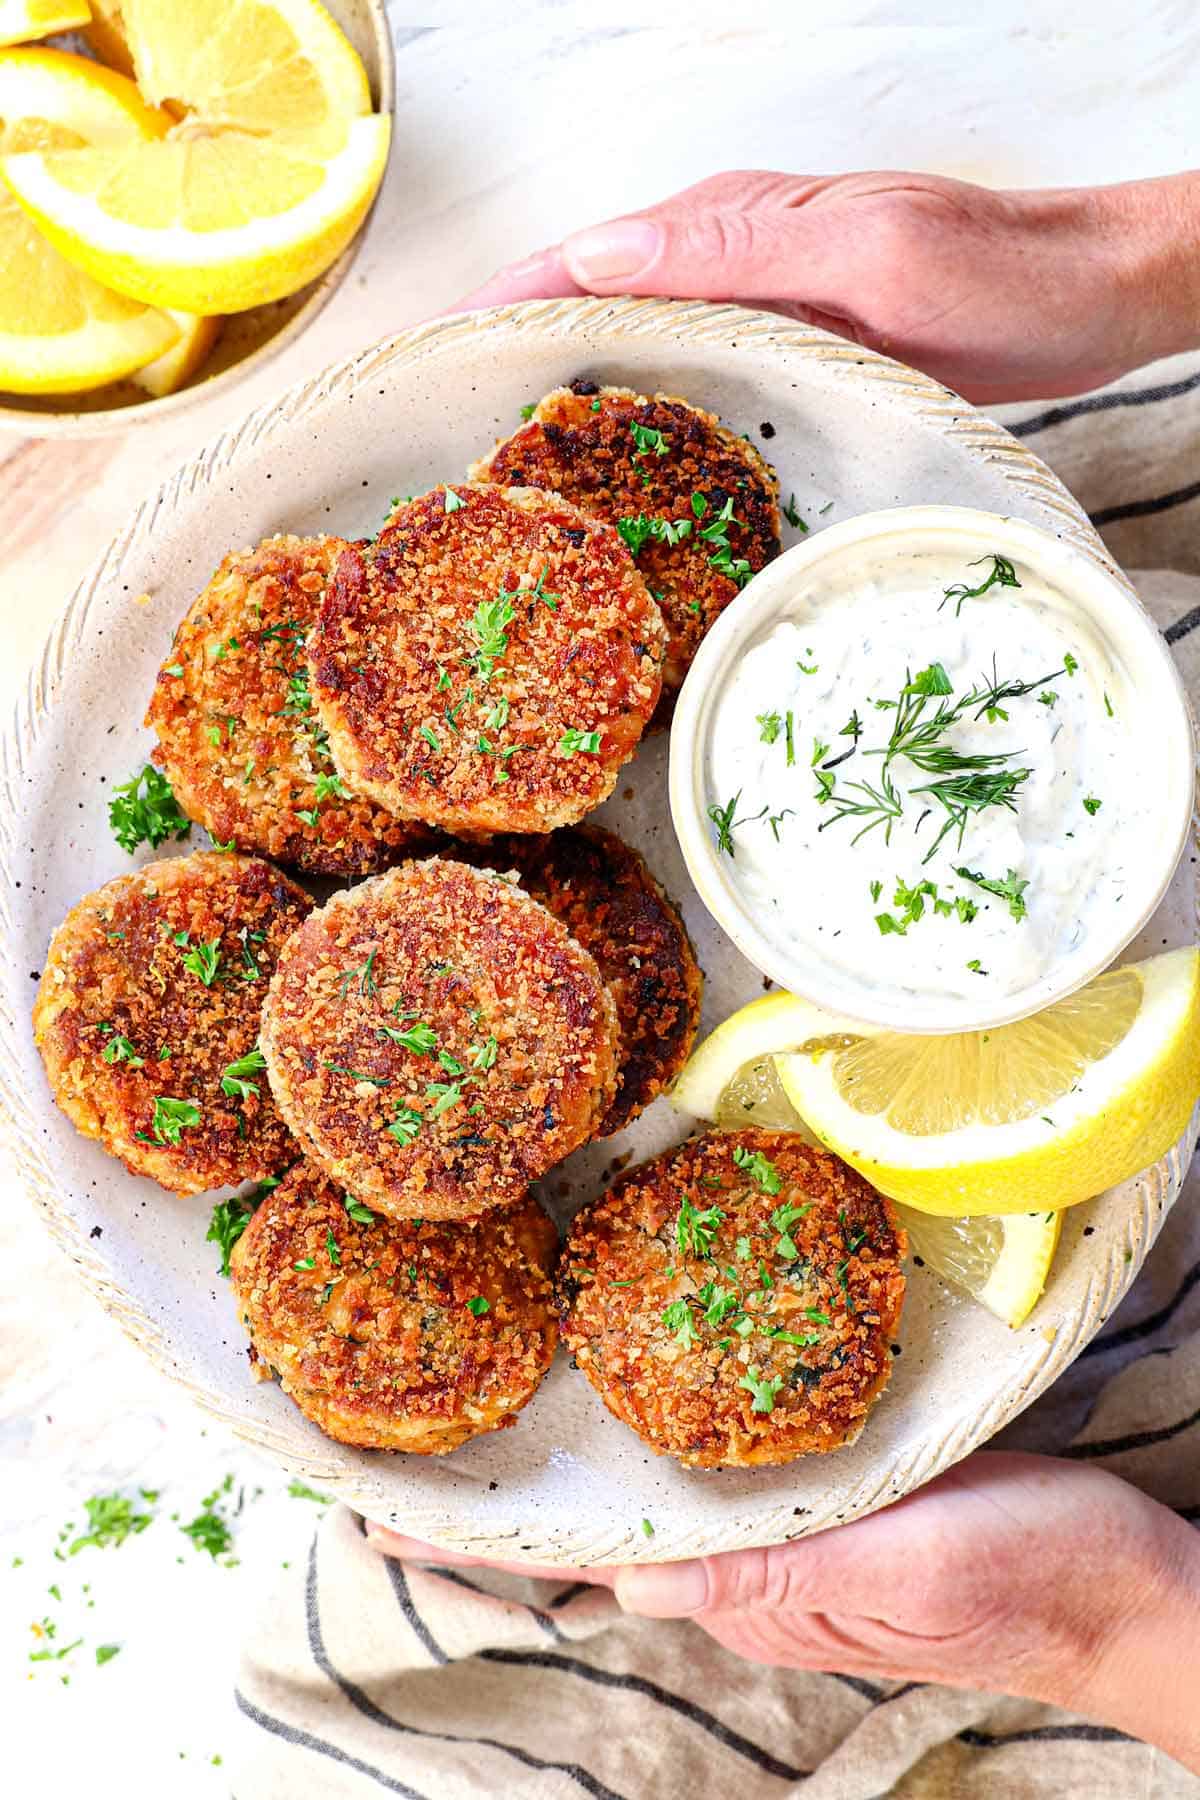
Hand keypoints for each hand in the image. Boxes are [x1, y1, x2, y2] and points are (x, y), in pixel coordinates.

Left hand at [369, 1451, 1199, 1770]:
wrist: (1129, 1585)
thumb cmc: (1032, 1572)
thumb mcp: (908, 1564)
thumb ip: (779, 1575)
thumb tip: (639, 1584)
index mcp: (757, 1587)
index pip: (592, 1557)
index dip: (489, 1533)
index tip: (380, 1502)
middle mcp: (754, 1564)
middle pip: (605, 1522)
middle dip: (509, 1481)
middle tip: (414, 1404)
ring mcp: (790, 1534)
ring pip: (656, 1487)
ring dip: (573, 1448)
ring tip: (487, 1378)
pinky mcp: (835, 1495)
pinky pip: (721, 1461)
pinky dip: (661, 1420)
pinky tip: (644, 1374)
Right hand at [454, 169, 1199, 404]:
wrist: (1080, 299)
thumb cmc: (991, 270)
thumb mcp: (864, 252)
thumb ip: (736, 248)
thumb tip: (601, 251)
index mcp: (726, 226)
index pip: (580, 261)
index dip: (499, 309)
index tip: (430, 362)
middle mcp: (725, 263)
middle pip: (588, 308)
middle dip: (511, 363)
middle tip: (448, 443)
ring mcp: (752, 312)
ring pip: (632, 353)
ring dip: (568, 402)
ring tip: (507, 478)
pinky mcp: (783, 356)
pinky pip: (687, 386)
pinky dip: (639, 423)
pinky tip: (620, 475)